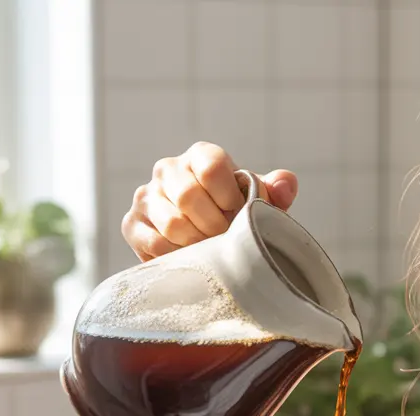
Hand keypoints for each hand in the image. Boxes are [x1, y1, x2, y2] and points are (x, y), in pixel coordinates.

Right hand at [120, 141, 298, 260]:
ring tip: (212, 249)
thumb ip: (275, 190)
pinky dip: (179, 255)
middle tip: (228, 239)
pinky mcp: (132, 224)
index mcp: (200, 155)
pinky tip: (192, 257)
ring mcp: (146, 196)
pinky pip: (155, 243)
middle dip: (215, 225)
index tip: (241, 215)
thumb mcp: (258, 201)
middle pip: (188, 196)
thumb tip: (287, 184)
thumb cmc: (236, 215)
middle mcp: (168, 169)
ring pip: (172, 222)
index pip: (210, 166)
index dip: (230, 196)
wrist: (205, 239)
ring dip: (199, 243)